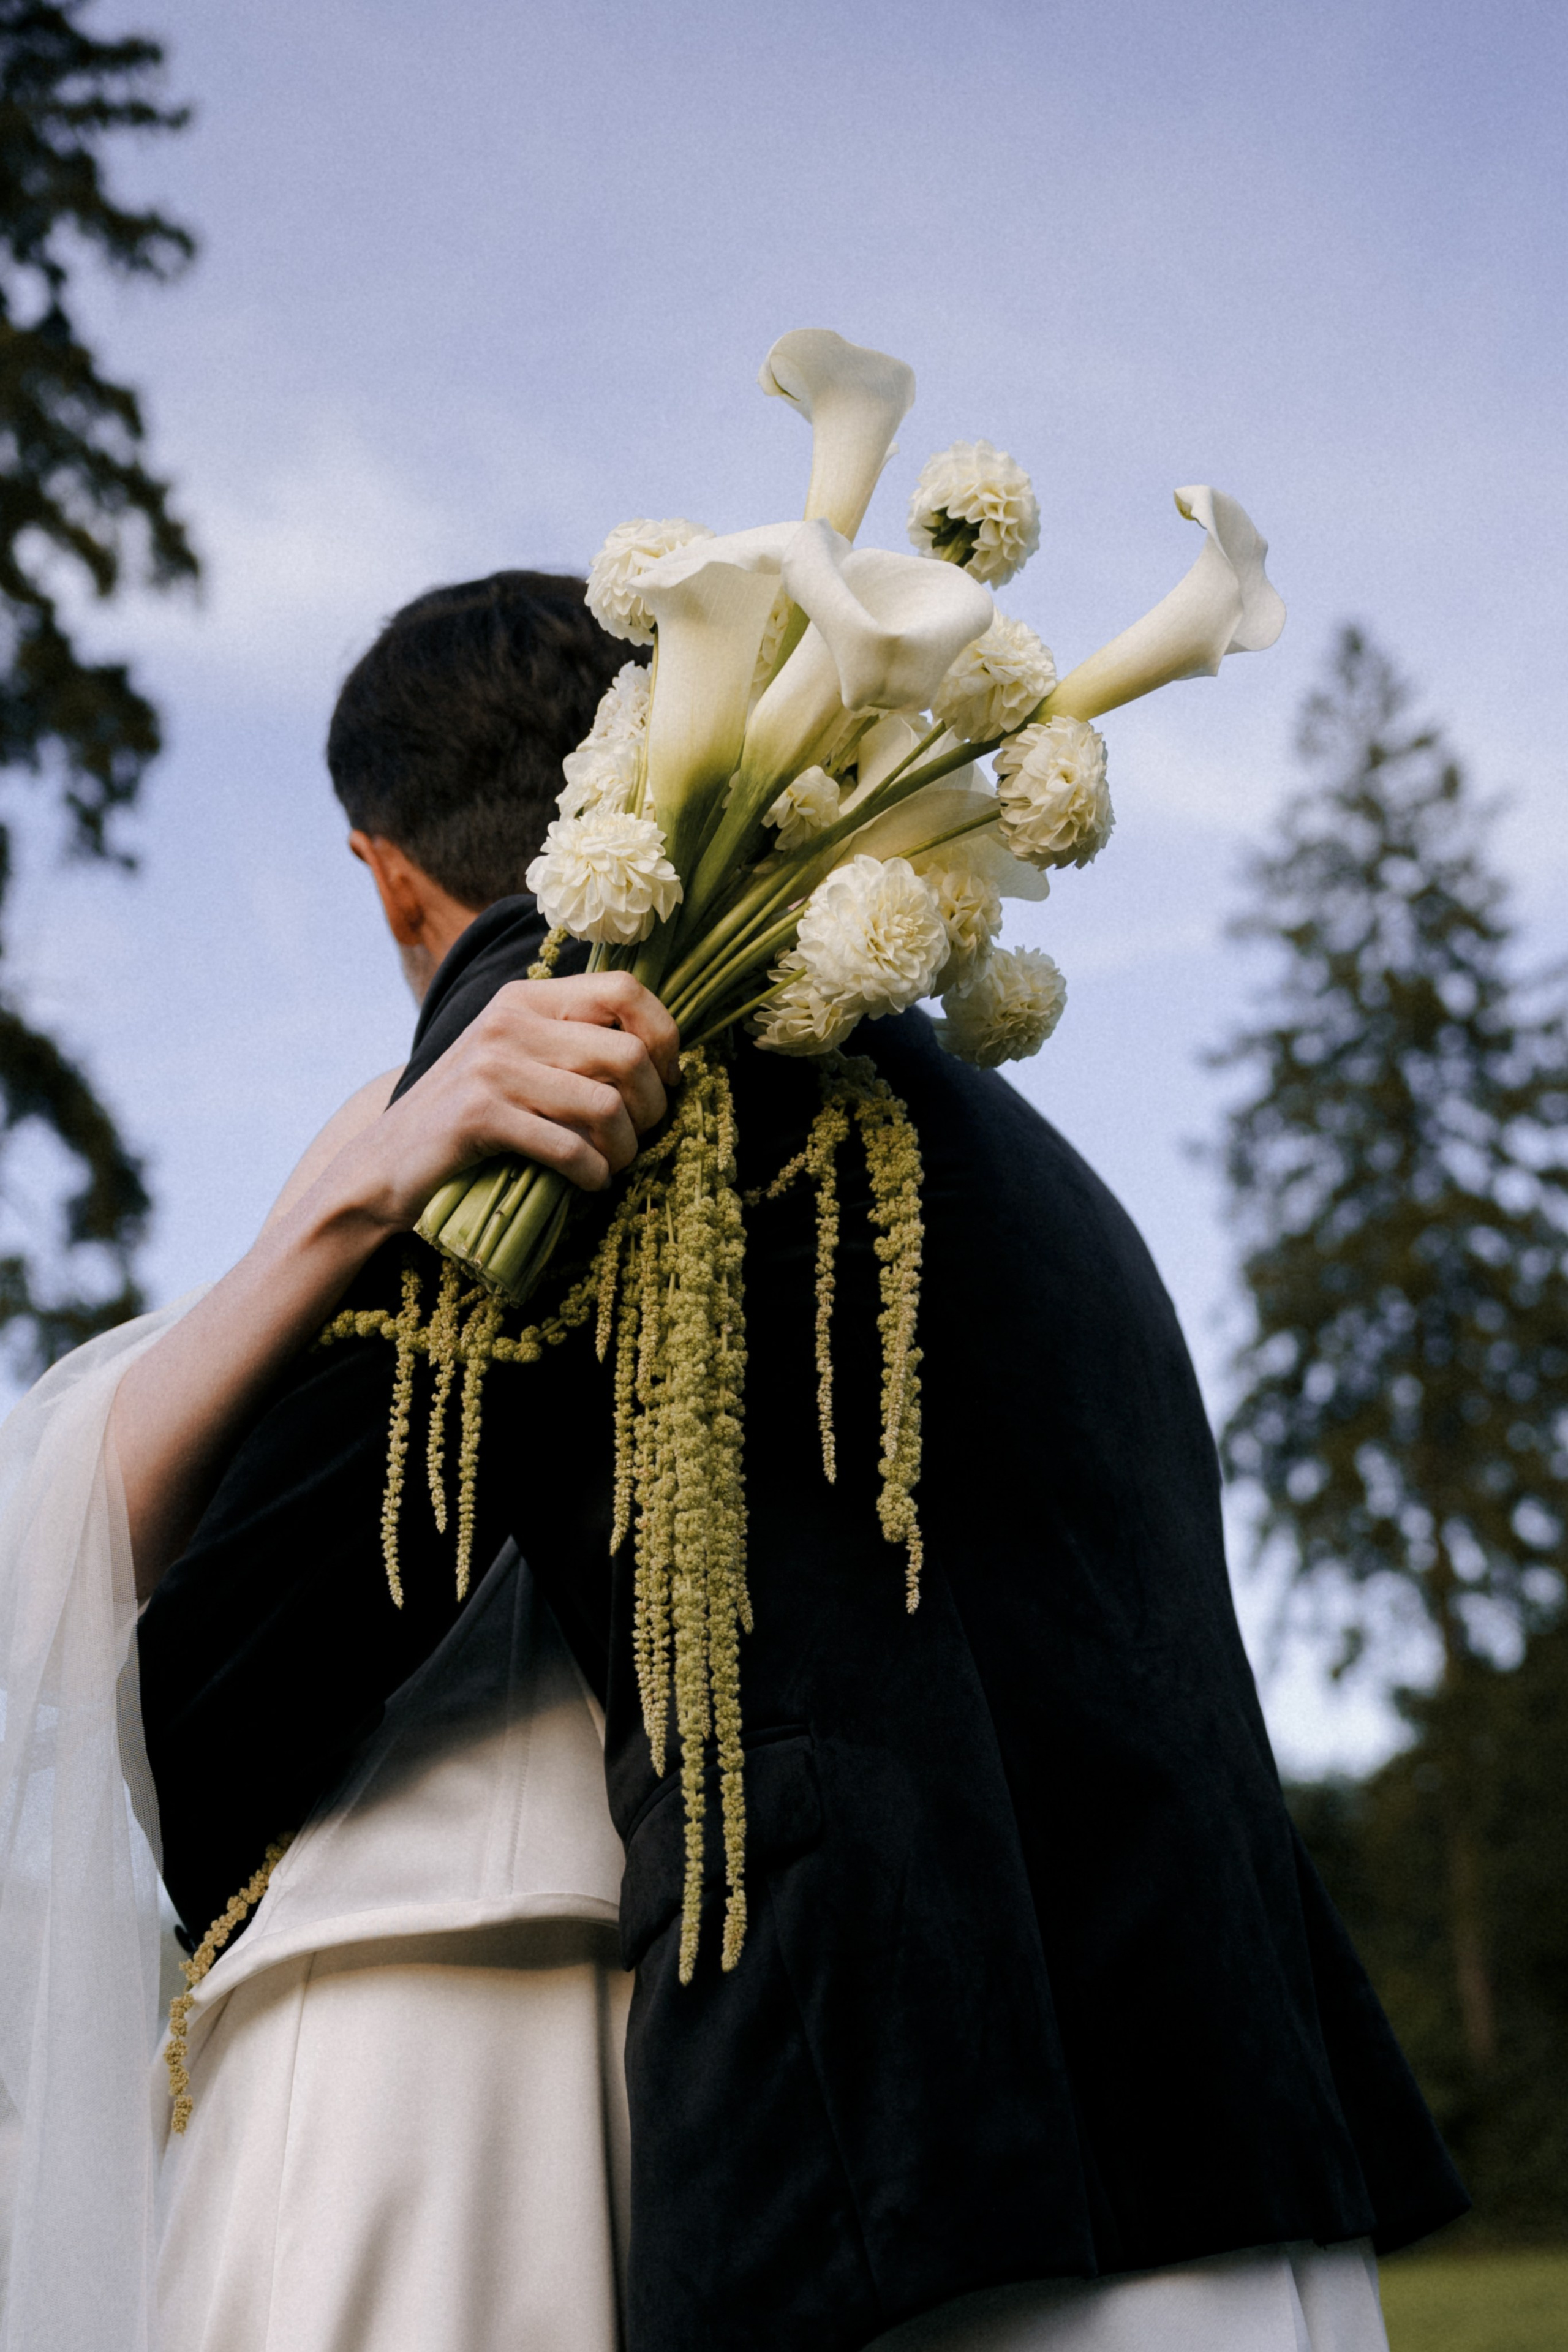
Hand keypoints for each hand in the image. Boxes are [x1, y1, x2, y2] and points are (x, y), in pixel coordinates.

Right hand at [347, 973, 681, 1225]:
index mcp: (525, 998)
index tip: (665, 1079)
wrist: (385, 1166)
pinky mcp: (478, 1116)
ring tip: (612, 1165)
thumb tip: (664, 1056)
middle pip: (629, 1053)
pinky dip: (593, 1174)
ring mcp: (492, 1066)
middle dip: (654, 1106)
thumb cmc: (470, 1120)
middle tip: (641, 1136)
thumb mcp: (518, 1061)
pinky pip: (570, 1147)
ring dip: (625, 1149)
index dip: (664, 1036)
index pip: (625, 988)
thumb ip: (573, 1044)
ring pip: (607, 1105)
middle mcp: (509, 1021)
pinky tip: (588, 1184)